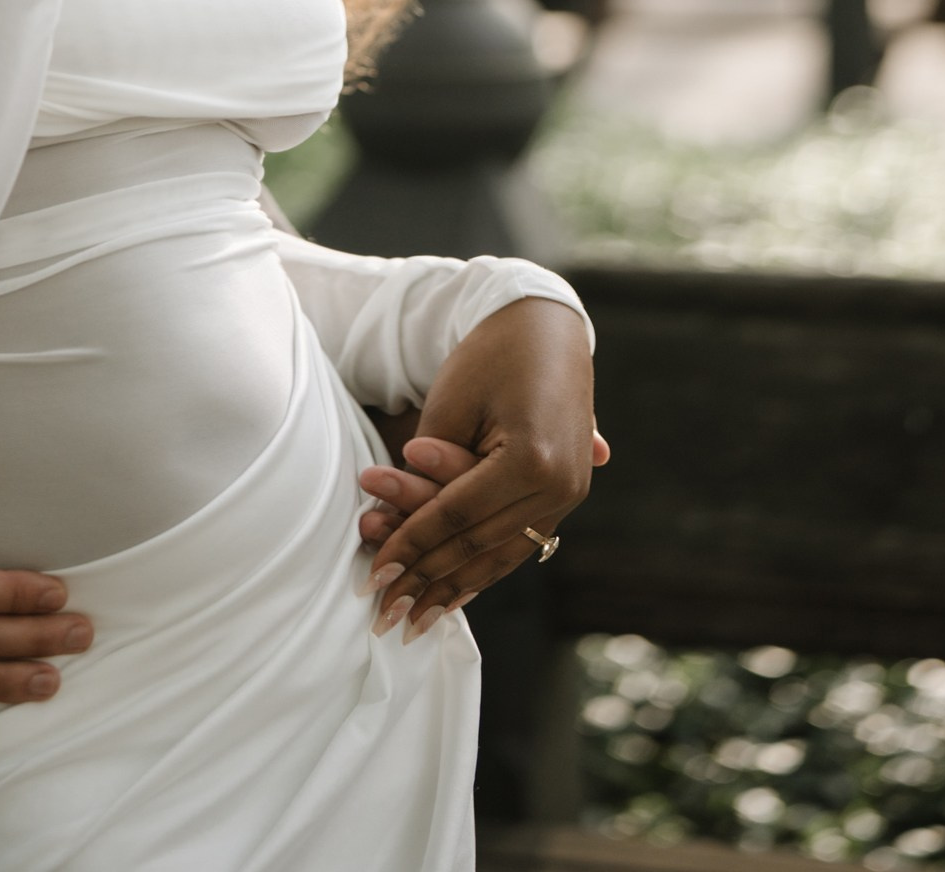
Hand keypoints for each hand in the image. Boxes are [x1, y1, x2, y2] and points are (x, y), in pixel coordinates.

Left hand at [364, 300, 607, 634]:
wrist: (545, 323)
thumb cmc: (490, 354)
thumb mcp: (451, 403)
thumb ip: (430, 470)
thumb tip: (399, 530)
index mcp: (534, 460)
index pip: (457, 515)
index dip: (411, 546)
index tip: (374, 577)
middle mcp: (560, 486)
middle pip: (480, 545)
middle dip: (428, 581)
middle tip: (385, 616)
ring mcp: (569, 494)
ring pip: (502, 555)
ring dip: (456, 589)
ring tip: (415, 620)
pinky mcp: (566, 494)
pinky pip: (520, 544)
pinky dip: (485, 570)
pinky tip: (457, 596)